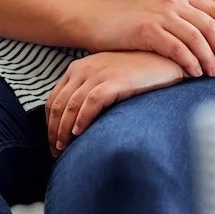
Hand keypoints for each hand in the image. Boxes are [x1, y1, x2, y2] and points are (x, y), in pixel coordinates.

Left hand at [46, 51, 183, 156]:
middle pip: (59, 105)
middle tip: (56, 152)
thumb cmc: (137, 74)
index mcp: (78, 68)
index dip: (50, 124)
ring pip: (70, 106)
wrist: (164, 61)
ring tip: (64, 148)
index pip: (54, 100)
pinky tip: (79, 134)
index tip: (52, 142)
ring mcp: (99, 74)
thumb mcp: (107, 78)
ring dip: (64, 130)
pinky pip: (91, 103)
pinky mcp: (114, 81)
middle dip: (54, 132)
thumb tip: (77, 122)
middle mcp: (83, 69)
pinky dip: (82, 120)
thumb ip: (90, 92)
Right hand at [85, 0, 214, 77]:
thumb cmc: (129, 19)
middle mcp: (172, 1)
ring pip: (196, 37)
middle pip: (209, 24)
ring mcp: (159, 14)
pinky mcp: (146, 30)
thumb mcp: (162, 6)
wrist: (95, 20)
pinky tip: (194, 73)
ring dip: (209, 57)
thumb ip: (191, 4)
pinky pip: (176, 47)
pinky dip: (189, 61)